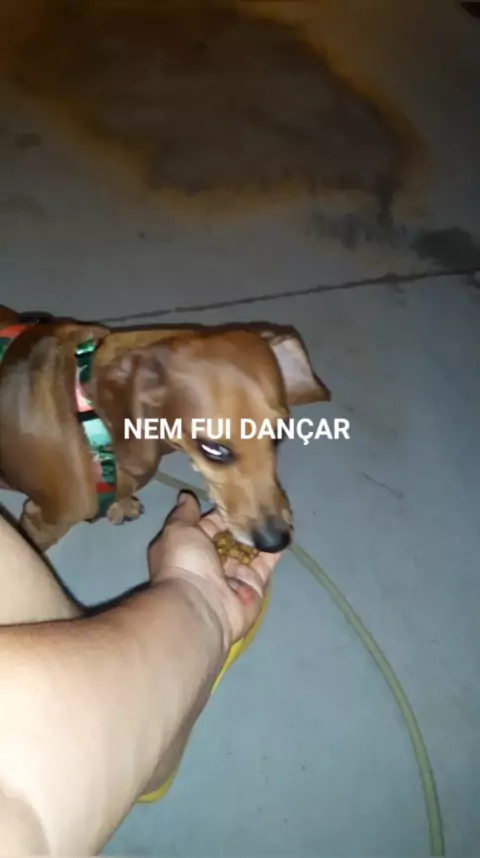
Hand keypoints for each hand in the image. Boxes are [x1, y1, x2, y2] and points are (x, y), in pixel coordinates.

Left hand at [148, 491, 284, 646]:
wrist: (200, 607)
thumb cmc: (184, 563)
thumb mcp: (178, 531)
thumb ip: (184, 513)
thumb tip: (186, 495)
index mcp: (189, 550)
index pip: (208, 525)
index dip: (221, 510)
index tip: (237, 491)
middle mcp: (211, 563)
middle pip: (231, 537)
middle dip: (243, 520)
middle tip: (261, 495)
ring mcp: (234, 575)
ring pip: (250, 548)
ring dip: (261, 530)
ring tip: (277, 507)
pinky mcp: (255, 585)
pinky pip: (267, 562)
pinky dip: (276, 546)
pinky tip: (286, 527)